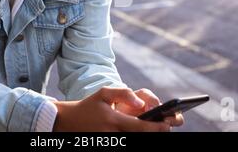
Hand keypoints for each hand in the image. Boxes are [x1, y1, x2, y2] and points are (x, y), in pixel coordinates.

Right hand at [52, 87, 173, 131]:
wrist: (70, 121)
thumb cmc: (90, 105)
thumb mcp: (104, 93)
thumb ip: (123, 93)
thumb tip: (140, 102)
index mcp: (113, 120)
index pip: (141, 127)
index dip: (156, 127)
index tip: (167, 123)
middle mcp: (114, 134)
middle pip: (141, 137)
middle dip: (156, 133)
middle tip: (167, 127)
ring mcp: (112, 142)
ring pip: (136, 140)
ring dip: (147, 135)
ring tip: (157, 128)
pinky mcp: (110, 144)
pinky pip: (128, 141)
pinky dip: (138, 136)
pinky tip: (144, 130)